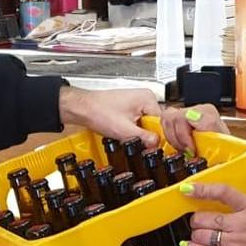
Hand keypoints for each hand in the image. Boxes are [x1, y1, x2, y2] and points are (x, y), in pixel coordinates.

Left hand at [58, 87, 210, 153]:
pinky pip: (139, 123)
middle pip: (156, 124)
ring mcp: (138, 103)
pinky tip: (124, 131)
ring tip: (126, 134)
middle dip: (147, 135)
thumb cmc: (98, 111)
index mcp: (148, 98)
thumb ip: (144, 138)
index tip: (154, 146)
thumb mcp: (124, 130)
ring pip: (147, 125)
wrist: (82, 108)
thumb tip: (157, 145)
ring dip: (139, 134)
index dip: (159, 137)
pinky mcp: (131, 109)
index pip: (164, 122)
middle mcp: (145, 98)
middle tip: (135, 141)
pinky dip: (133, 130)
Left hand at [183, 165, 245, 245]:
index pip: (223, 193)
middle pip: (207, 218)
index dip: (203, 189)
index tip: (187, 188)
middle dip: (197, 219)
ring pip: (205, 236)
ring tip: (194, 234)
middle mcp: (241, 224)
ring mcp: (237, 243)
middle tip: (196, 220)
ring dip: (196, 234)